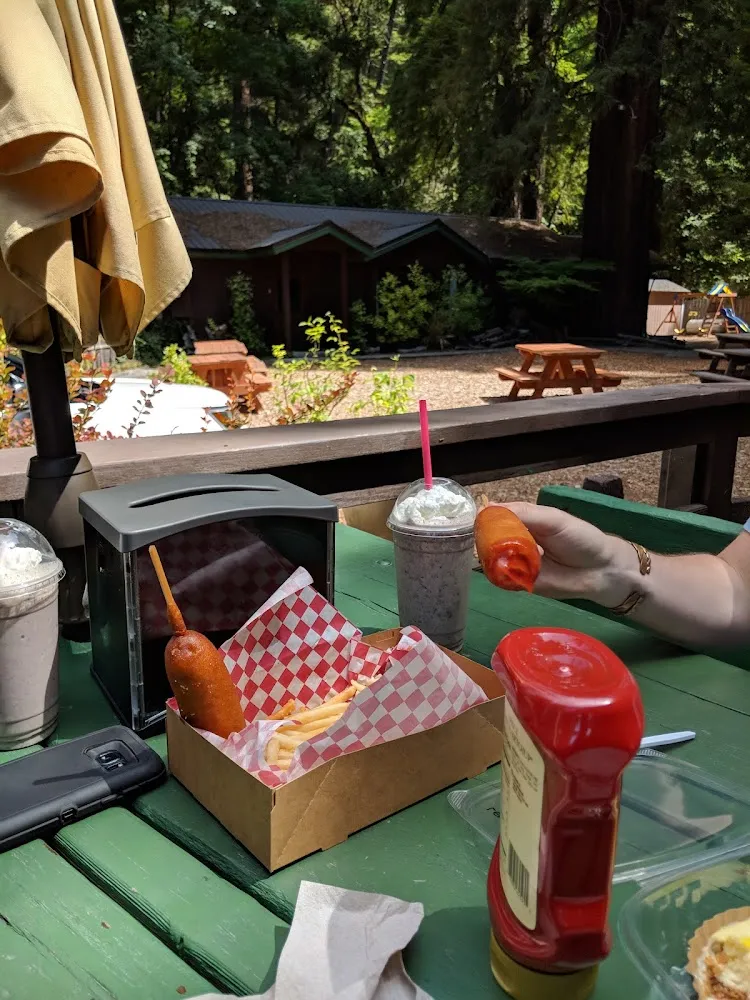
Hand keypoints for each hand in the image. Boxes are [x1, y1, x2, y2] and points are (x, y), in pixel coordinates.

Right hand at [498, 502, 637, 607]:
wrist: (601, 571)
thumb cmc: (581, 538)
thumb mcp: (553, 519)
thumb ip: (524, 513)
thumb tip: (488, 507)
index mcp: (522, 521)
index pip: (495, 516)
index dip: (485, 517)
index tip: (476, 519)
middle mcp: (515, 541)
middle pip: (488, 539)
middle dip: (484, 539)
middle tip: (487, 540)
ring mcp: (515, 562)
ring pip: (492, 558)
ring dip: (491, 556)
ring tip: (503, 553)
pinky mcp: (519, 582)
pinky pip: (502, 578)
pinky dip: (501, 573)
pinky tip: (508, 568)